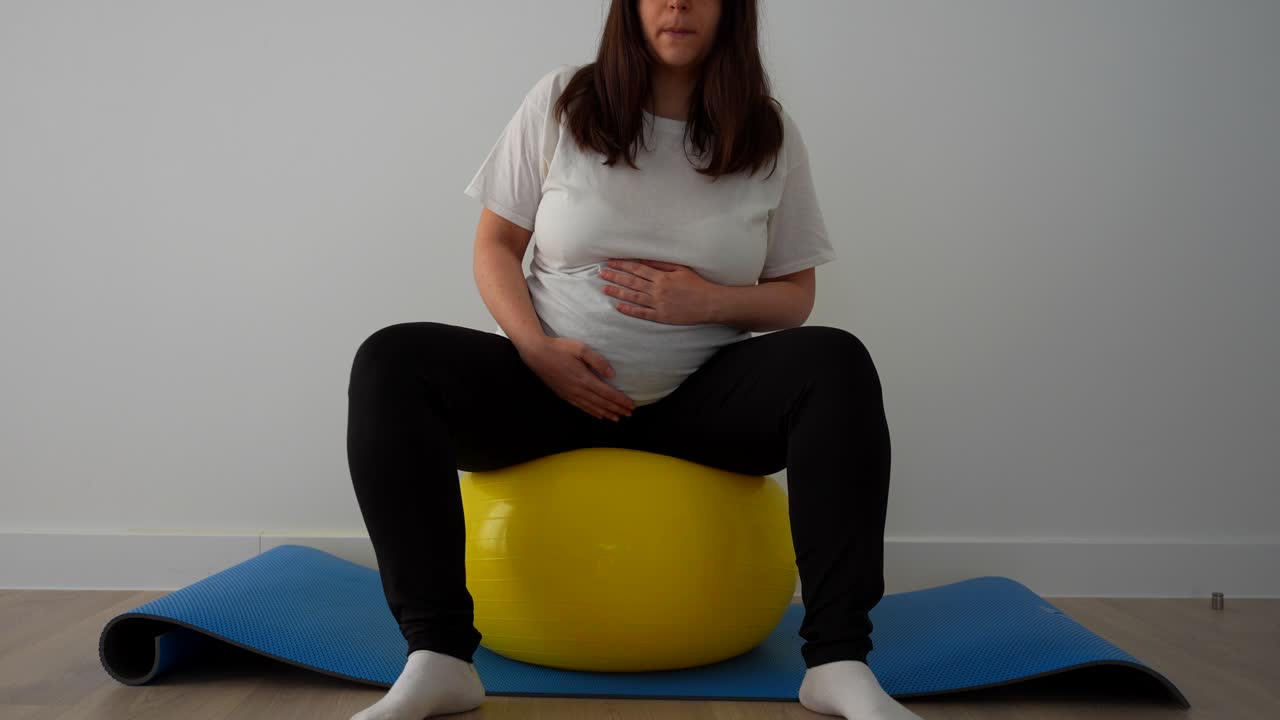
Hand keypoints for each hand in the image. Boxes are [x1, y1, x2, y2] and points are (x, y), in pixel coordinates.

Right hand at [515, 336, 635, 420]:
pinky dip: (592, 412)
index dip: (621, 400)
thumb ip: (598, 360)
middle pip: (602, 403)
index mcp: (585, 379)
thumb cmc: (559, 348)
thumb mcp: (581, 348)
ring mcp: (570, 394)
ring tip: (617, 418)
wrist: (536, 354)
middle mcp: (579, 390)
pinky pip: (581, 407)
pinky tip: (598, 415)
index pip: (608, 393)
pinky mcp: (564, 395)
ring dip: (606, 413)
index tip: (631, 405)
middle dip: (617, 409)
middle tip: (629, 414)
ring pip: (592, 407)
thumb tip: (612, 374)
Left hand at [599, 259, 718, 324]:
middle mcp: (658, 290)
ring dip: (617, 292)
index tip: (611, 262)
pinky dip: (629, 310)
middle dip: (615, 277)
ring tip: (604, 289)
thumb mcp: (681, 269)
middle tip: (602, 273)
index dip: (622, 265)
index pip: (637, 269)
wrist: (709, 303)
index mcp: (662, 277)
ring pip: (633, 297)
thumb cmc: (697, 284)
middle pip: (632, 282)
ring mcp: (658, 304)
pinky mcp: (661, 316)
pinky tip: (618, 306)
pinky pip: (642, 313)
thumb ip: (661, 265)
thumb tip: (644, 260)